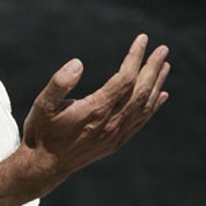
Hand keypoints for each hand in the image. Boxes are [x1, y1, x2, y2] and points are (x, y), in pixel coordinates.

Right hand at [18, 33, 169, 192]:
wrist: (43, 166)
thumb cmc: (41, 132)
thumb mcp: (42, 105)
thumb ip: (59, 83)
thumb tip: (78, 63)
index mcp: (95, 111)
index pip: (125, 79)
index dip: (135, 58)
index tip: (141, 40)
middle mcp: (109, 124)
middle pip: (140, 91)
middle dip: (153, 68)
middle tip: (162, 49)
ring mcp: (114, 135)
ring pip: (143, 107)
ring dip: (156, 85)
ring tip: (165, 66)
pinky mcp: (115, 143)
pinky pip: (140, 122)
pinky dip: (153, 107)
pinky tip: (161, 95)